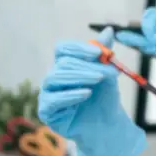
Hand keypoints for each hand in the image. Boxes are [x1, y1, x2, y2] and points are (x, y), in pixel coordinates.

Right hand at [39, 29, 145, 155]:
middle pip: (63, 63)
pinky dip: (70, 94)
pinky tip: (86, 93)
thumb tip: (109, 30)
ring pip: (55, 77)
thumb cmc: (104, 98)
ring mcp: (47, 93)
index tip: (99, 52)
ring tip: (98, 80)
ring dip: (79, 76)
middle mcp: (54, 76)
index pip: (63, 48)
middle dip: (86, 65)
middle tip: (107, 72)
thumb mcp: (108, 74)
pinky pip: (53, 99)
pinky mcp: (46, 110)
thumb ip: (105, 54)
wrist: (107, 125)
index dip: (79, 48)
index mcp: (65, 64)